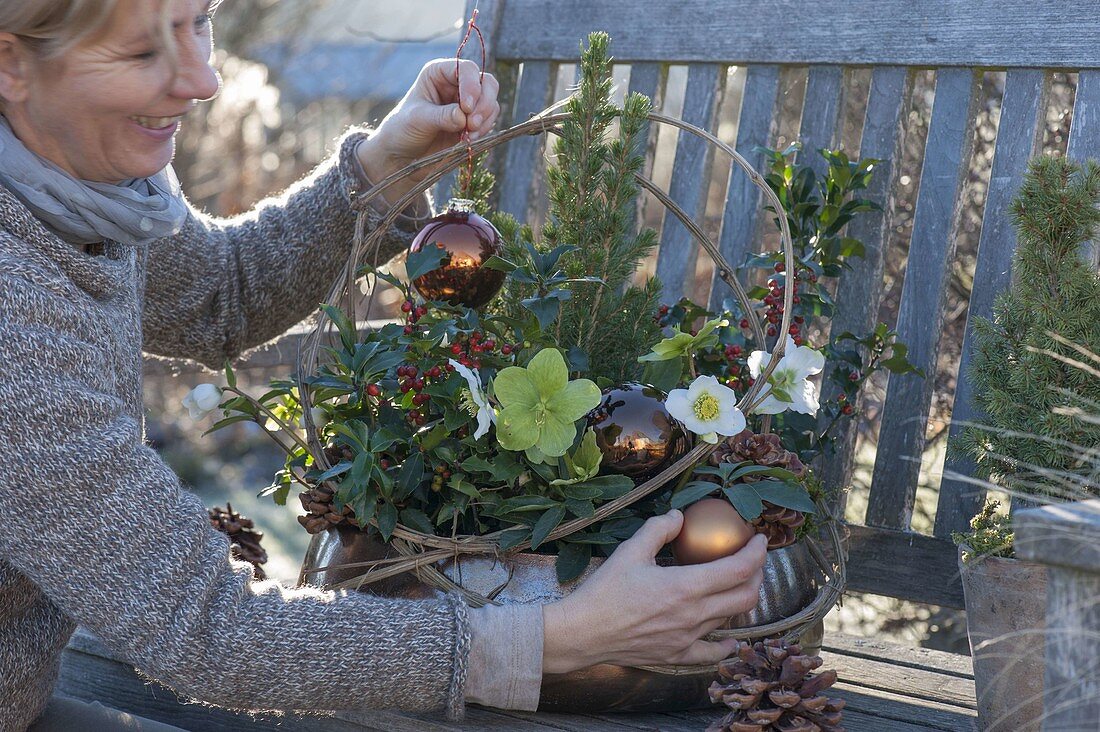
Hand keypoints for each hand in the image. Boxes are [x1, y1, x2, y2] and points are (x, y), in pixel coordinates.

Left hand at [357, 58, 500, 195]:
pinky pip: (489, 120)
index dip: (471, 85)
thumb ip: (441, 116)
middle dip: (483, 104)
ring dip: (484, 120)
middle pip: (486, 83)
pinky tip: (469, 140)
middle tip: (472, 124)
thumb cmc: (403, 130)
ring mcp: (467, 103)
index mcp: (439, 73)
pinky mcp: (472, 121)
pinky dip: (484, 130)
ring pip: (491, 103)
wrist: (403, 155)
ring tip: (468, 136)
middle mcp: (456, 84)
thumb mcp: (418, 120)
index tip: (466, 108)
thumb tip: (463, 116)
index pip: (466, 69)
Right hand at [542, 510, 766, 673]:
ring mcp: (688, 638)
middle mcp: (694, 615)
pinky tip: (731, 638)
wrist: (584, 633)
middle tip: (752, 561)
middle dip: (757, 575)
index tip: (761, 541)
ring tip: (736, 586)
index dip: (756, 553)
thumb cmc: (605, 591)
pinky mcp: (678, 654)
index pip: (738, 570)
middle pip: (745, 596)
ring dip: (741, 600)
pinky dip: (727, 644)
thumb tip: (679, 516)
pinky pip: (713, 652)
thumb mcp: (630, 551)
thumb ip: (659, 529)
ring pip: (731, 620)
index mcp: (685, 586)